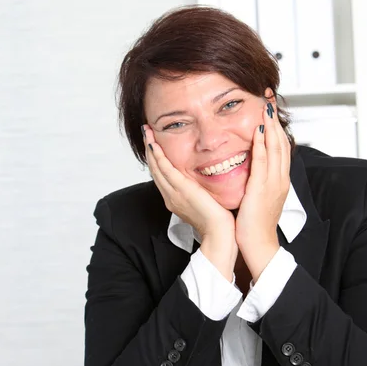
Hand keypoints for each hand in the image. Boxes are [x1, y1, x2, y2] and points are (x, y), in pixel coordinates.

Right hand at [143, 125, 237, 280]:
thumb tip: (205, 180)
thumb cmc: (218, 221)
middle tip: (146, 131)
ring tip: (147, 131)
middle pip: (154, 169)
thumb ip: (201, 190)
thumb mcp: (206, 201)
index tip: (154, 142)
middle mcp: (170, 196)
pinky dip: (157, 155)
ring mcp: (173, 193)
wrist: (220, 234)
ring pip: (156, 166)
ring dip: (150, 147)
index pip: (162, 174)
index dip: (156, 158)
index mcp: (175, 199)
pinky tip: (154, 144)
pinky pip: (164, 169)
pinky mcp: (180, 189)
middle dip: (149, 149)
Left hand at [235, 101, 290, 280]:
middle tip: (270, 98)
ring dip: (270, 124)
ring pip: (275, 147)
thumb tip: (249, 167)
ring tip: (266, 106)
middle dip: (275, 118)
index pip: (280, 147)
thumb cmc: (254, 222)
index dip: (275, 126)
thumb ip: (256, 179)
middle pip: (281, 141)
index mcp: (278, 179)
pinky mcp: (262, 187)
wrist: (257, 243)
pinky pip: (264, 161)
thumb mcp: (258, 196)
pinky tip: (259, 129)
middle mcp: (279, 178)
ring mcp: (273, 182)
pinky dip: (262, 143)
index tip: (269, 109)